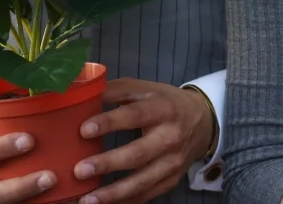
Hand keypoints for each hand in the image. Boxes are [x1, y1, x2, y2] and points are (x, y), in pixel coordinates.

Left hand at [73, 78, 214, 203]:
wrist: (203, 122)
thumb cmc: (165, 102)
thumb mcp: (145, 89)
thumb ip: (117, 90)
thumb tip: (83, 93)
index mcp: (162, 109)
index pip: (134, 115)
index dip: (110, 122)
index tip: (84, 130)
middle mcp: (170, 137)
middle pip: (137, 154)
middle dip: (107, 163)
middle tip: (79, 170)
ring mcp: (172, 162)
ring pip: (142, 181)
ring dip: (113, 193)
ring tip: (87, 199)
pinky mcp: (171, 180)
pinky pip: (146, 195)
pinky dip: (124, 202)